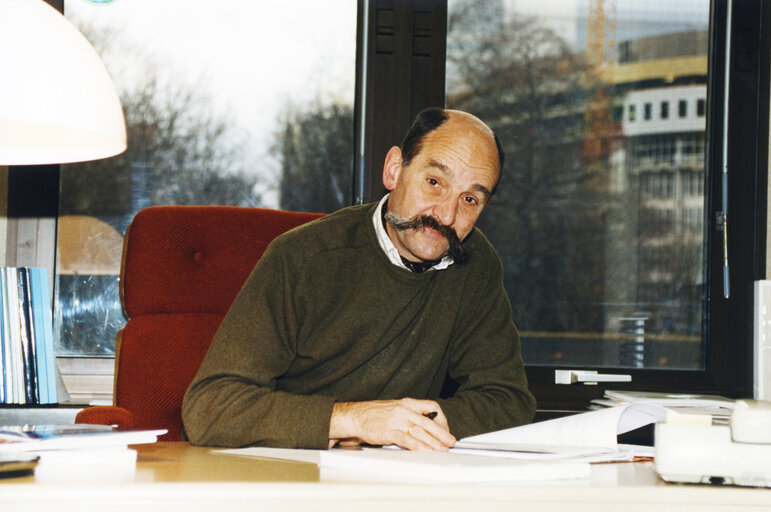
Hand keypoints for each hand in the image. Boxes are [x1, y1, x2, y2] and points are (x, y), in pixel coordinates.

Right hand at [328, 398, 454, 450]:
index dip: (441, 418)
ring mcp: (397, 421)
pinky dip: (418, 447)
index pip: (431, 406)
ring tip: (442, 450)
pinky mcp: (390, 432)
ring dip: (433, 443)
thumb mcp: (394, 408)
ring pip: (421, 432)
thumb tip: (424, 425)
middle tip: (450, 442)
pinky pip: (408, 440)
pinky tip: (424, 451)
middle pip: (429, 422)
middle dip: (442, 433)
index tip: (445, 428)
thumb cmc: (372, 414)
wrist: (354, 416)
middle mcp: (404, 410)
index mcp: (407, 403)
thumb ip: (409, 414)